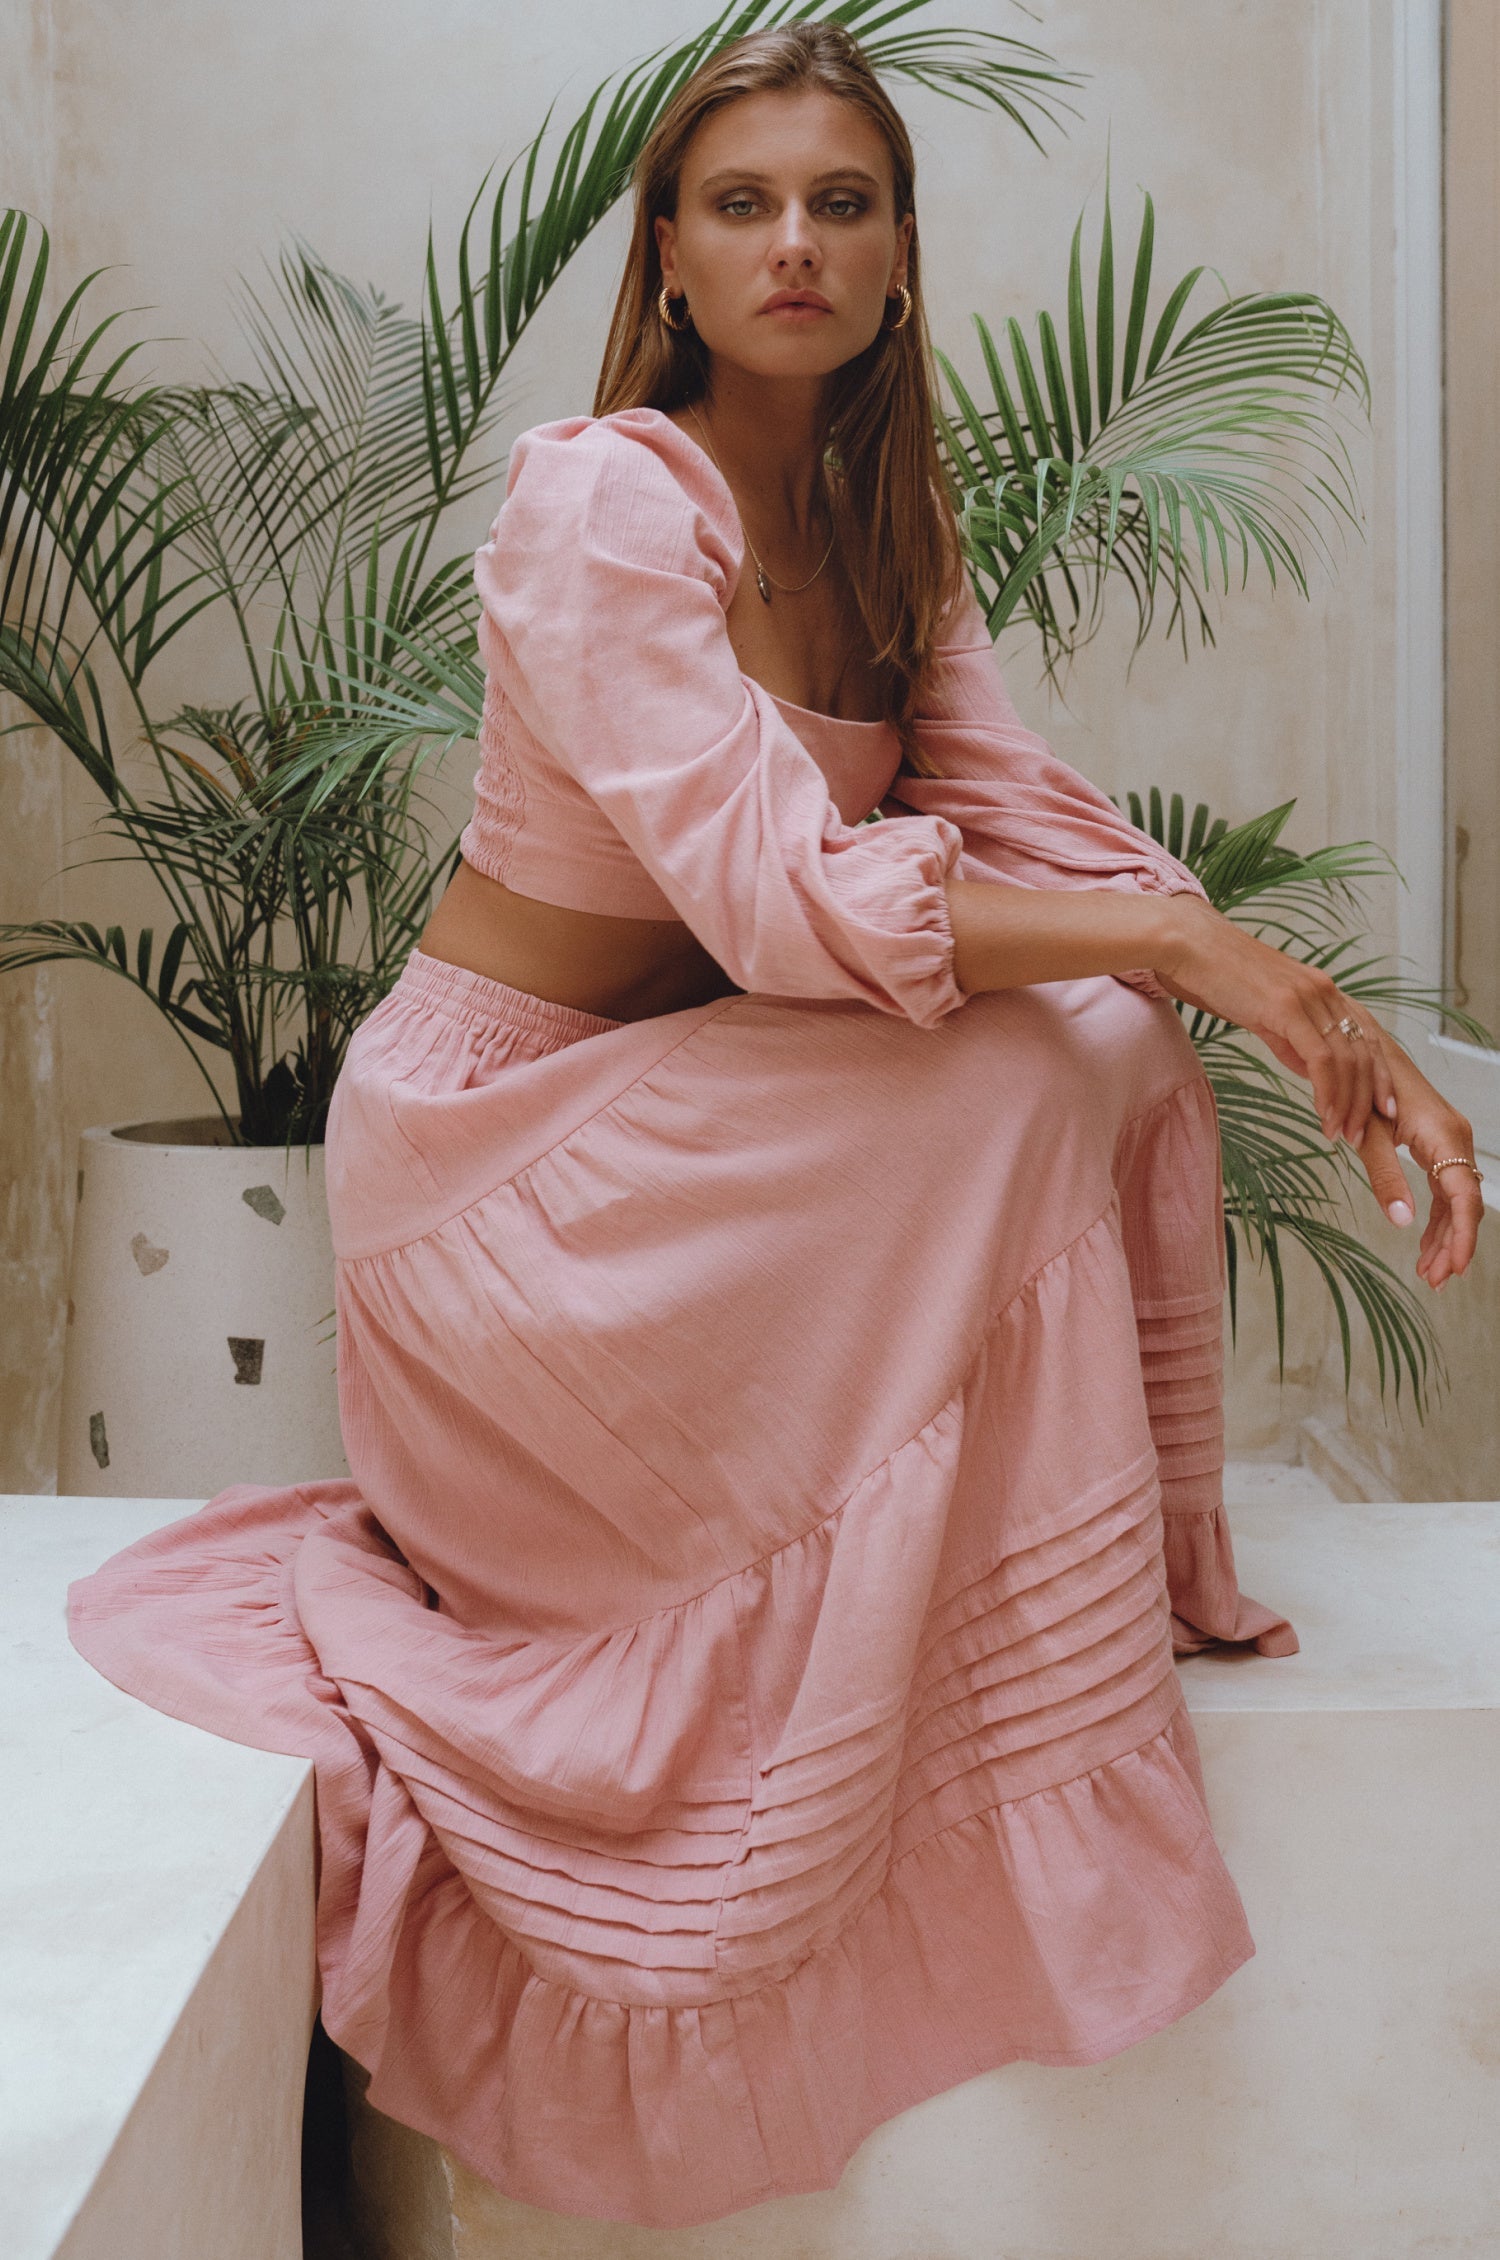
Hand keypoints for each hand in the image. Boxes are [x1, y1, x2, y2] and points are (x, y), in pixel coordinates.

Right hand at [1157, 897, 1396, 1147]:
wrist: (1190, 946)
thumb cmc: (1219, 977)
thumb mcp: (1265, 1013)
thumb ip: (1291, 1040)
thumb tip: (1311, 1071)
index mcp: (1324, 991)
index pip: (1367, 1039)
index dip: (1380, 1077)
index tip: (1382, 1110)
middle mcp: (1325, 992)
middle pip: (1365, 1053)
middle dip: (1367, 1100)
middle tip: (1361, 1135)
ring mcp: (1310, 997)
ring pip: (1347, 1060)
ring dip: (1347, 1103)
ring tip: (1340, 1133)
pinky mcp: (1288, 1007)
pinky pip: (1321, 1058)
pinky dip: (1327, 1091)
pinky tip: (1322, 1113)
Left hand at [1352, 1039, 1484, 1289]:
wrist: (1363, 1051)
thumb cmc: (1363, 1089)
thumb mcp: (1369, 1136)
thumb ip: (1385, 1177)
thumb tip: (1402, 1223)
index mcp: (1444, 1136)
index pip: (1465, 1197)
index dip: (1462, 1236)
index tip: (1454, 1268)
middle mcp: (1456, 1139)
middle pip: (1465, 1204)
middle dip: (1452, 1245)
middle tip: (1434, 1281)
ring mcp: (1450, 1142)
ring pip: (1456, 1200)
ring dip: (1444, 1237)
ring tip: (1428, 1274)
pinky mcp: (1439, 1145)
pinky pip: (1445, 1190)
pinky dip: (1437, 1219)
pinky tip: (1425, 1246)